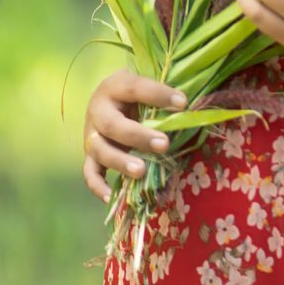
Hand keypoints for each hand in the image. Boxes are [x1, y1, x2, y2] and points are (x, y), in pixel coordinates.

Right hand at [82, 70, 186, 201]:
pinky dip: (99, 187)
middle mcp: (98, 109)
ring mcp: (91, 134)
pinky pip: (90, 173)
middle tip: (164, 144)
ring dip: (120, 161)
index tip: (183, 103)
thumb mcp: (147, 87)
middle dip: (138, 136)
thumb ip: (164, 96)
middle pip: (112, 125)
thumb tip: (194, 108)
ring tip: (141, 171)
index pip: (135, 88)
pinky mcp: (90, 155)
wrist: (110, 99)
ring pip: (100, 149)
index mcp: (115, 86)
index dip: (158, 94)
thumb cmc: (137, 94)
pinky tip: (112, 198)